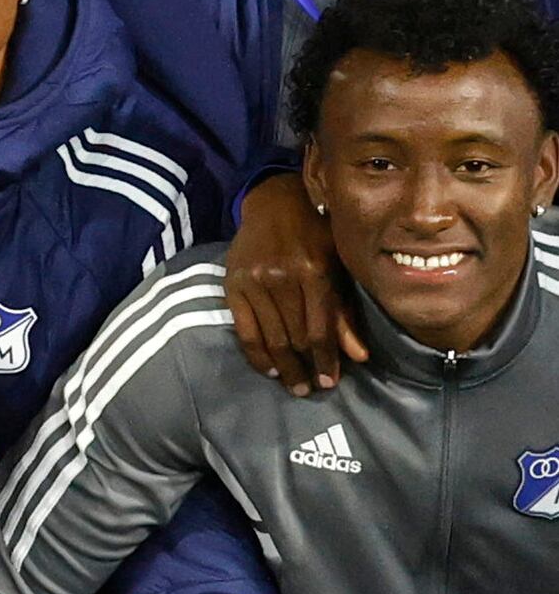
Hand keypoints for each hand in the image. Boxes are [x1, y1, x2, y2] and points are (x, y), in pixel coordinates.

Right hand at [225, 175, 360, 393]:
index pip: (320, 329)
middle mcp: (283, 278)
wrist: (276, 203)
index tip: (330, 383)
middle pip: (294, 337)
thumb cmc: (317, 233)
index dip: (326, 360)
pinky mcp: (232, 284)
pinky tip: (267, 368)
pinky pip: (244, 329)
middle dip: (304, 367)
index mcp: (315, 271)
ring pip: (270, 336)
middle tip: (310, 390)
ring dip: (282, 367)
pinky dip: (255, 353)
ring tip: (293, 385)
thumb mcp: (340, 265)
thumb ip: (345, 311)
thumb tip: (359, 356)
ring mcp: (254, 282)